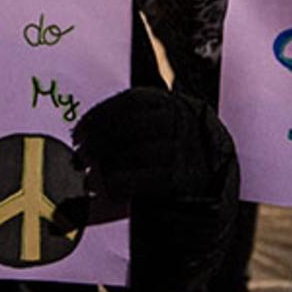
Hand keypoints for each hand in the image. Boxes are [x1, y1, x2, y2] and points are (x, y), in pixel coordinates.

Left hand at [72, 88, 229, 204]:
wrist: (211, 185)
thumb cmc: (171, 155)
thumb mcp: (156, 128)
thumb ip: (127, 123)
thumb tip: (85, 133)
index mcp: (169, 104)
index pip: (128, 102)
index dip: (98, 116)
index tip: (79, 132)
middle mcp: (179, 123)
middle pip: (127, 125)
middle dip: (98, 141)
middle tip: (81, 155)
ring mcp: (181, 150)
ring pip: (131, 154)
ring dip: (107, 166)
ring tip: (96, 176)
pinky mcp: (179, 179)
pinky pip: (139, 180)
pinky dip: (118, 185)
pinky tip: (112, 189)